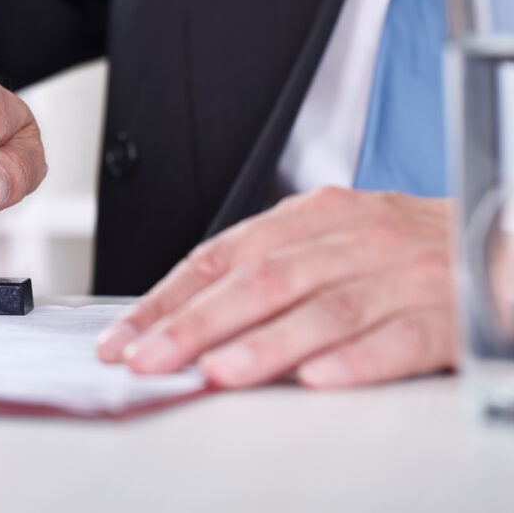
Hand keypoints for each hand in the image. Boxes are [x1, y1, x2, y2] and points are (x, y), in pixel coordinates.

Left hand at [95, 187, 457, 388]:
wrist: (503, 242)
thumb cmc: (405, 250)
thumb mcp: (329, 241)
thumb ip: (267, 272)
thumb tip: (186, 320)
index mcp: (311, 219)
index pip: (222, 257)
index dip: (167, 299)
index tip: (122, 339)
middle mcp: (352, 240)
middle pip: (263, 281)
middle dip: (196, 324)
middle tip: (148, 360)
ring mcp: (402, 274)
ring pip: (324, 308)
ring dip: (265, 344)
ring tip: (216, 372)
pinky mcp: (451, 314)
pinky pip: (400, 337)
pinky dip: (358, 358)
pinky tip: (319, 379)